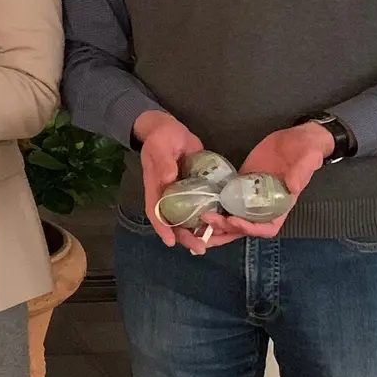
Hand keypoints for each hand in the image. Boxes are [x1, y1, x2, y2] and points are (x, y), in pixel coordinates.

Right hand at [133, 110, 224, 253]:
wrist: (170, 128)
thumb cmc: (162, 136)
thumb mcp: (161, 145)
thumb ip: (164, 161)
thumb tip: (168, 179)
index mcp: (156, 186)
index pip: (156, 211)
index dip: (161, 227)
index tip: (170, 242)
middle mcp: (167, 193)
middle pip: (172, 220)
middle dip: (184, 236)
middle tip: (199, 248)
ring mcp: (181, 192)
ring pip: (187, 217)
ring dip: (196, 231)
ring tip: (209, 244)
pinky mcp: (195, 187)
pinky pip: (200, 205)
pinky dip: (207, 216)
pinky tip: (220, 225)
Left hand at [198, 123, 330, 240]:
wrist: (297, 138)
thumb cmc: (306, 151)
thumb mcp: (308, 159)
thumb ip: (301, 173)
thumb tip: (292, 187)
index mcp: (281, 205)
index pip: (266, 228)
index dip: (250, 229)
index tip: (234, 220)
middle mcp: (264, 205)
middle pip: (244, 227)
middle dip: (226, 229)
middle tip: (206, 223)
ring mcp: (250, 195)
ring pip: (232, 216)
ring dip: (216, 222)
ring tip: (197, 221)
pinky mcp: (240, 183)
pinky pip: (226, 198)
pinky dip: (214, 204)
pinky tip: (198, 204)